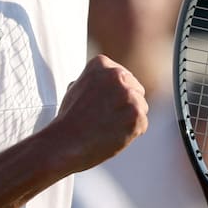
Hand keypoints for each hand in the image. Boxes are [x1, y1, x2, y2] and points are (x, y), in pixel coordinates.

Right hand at [48, 55, 147, 171]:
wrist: (65, 143)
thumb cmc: (70, 118)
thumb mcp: (78, 86)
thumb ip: (98, 80)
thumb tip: (112, 79)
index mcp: (102, 64)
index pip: (124, 77)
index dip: (114, 94)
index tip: (101, 104)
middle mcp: (117, 75)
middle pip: (136, 89)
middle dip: (125, 104)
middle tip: (105, 118)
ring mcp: (129, 95)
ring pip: (141, 106)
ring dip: (129, 118)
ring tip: (106, 126)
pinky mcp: (136, 115)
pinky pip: (142, 123)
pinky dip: (131, 133)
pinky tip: (112, 134)